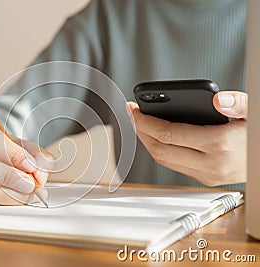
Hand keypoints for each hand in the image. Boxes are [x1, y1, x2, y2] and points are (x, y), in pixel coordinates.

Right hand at [0, 123, 54, 204]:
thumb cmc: (4, 149)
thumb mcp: (21, 144)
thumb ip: (35, 154)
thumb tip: (41, 170)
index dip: (12, 154)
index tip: (30, 165)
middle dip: (7, 177)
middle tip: (30, 184)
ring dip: (10, 195)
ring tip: (30, 195)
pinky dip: (8, 202)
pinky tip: (21, 199)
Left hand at [127, 91, 246, 185]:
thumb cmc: (257, 133)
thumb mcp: (253, 111)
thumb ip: (237, 102)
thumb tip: (218, 99)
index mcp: (218, 144)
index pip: (168, 134)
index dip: (146, 122)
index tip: (134, 109)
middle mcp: (210, 164)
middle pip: (160, 150)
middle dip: (141, 131)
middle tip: (132, 115)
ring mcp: (207, 175)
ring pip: (164, 161)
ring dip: (147, 142)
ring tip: (140, 124)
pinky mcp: (206, 179)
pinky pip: (174, 165)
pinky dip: (160, 150)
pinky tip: (157, 137)